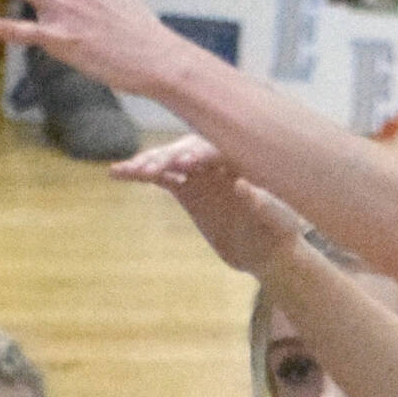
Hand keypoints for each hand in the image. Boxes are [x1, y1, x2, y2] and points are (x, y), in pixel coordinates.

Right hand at [112, 136, 307, 274]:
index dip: (204, 155)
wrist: (266, 247)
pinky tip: (118, 173)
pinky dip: (141, 173)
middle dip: (171, 157)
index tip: (188, 163)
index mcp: (245, 160)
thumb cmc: (280, 228)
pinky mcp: (187, 186)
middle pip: (189, 149)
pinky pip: (161, 176)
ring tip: (129, 170)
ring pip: (171, 160)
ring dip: (149, 163)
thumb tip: (244, 188)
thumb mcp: (279, 220)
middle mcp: (219, 159)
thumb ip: (264, 204)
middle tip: (150, 168)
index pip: (221, 150)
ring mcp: (200, 171)